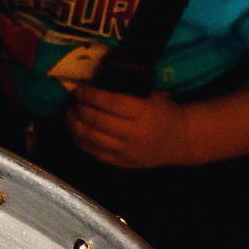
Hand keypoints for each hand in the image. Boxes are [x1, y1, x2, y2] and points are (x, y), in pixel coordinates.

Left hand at [66, 85, 191, 167]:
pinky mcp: (119, 163)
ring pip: (91, 138)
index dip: (91, 95)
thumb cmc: (162, 112)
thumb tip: (93, 84)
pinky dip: (79, 140)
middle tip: (74, 100)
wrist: (178, 140)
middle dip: (80, 108)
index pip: (111, 103)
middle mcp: (134, 134)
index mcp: (144, 112)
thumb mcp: (150, 96)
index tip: (80, 89)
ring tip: (69, 114)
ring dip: (74, 125)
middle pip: (97, 121)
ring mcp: (125, 151)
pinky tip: (75, 130)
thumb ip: (125, 91)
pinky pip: (93, 152)